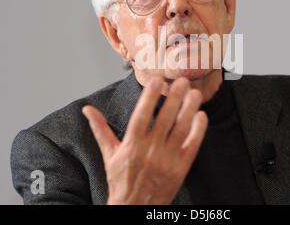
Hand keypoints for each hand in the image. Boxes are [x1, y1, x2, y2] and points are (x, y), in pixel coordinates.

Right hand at [82, 76, 207, 204]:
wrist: (134, 208)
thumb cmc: (121, 181)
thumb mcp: (109, 154)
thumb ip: (100, 129)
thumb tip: (87, 110)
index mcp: (131, 146)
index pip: (141, 116)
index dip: (149, 98)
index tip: (156, 81)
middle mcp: (150, 152)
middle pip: (164, 120)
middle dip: (174, 99)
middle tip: (182, 81)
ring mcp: (167, 160)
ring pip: (180, 130)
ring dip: (189, 111)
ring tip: (195, 94)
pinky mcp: (180, 169)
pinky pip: (191, 146)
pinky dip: (198, 131)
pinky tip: (201, 116)